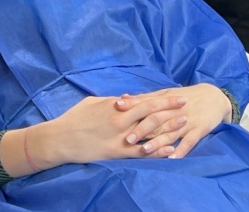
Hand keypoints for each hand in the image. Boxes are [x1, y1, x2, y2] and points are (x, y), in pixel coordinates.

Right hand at [29, 93, 194, 168]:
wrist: (62, 139)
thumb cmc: (75, 118)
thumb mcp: (93, 102)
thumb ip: (111, 101)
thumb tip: (125, 100)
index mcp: (115, 106)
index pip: (144, 100)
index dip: (162, 99)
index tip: (177, 95)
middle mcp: (120, 120)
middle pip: (151, 112)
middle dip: (170, 108)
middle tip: (186, 105)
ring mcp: (120, 137)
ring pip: (149, 131)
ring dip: (168, 127)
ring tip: (184, 124)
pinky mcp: (117, 153)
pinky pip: (141, 152)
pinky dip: (156, 150)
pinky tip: (170, 150)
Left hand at [113, 84, 231, 158]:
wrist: (214, 97)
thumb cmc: (185, 96)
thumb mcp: (165, 94)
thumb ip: (145, 98)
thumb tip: (122, 98)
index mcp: (164, 100)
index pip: (146, 103)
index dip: (132, 106)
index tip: (117, 109)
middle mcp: (174, 111)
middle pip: (156, 120)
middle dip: (142, 129)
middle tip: (127, 139)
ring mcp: (187, 121)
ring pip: (170, 133)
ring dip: (158, 142)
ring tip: (145, 150)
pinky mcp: (199, 130)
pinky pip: (189, 142)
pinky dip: (181, 150)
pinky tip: (172, 159)